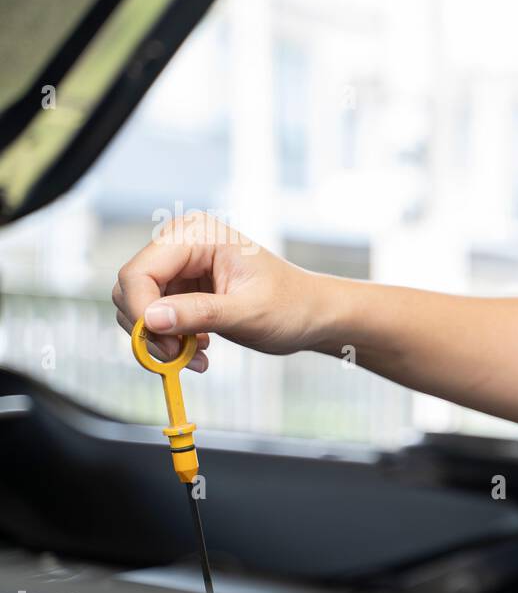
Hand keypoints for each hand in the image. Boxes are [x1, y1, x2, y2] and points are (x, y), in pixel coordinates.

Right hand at [112, 214, 332, 370]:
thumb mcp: (248, 313)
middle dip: (150, 330)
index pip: (139, 272)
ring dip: (160, 340)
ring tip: (197, 358)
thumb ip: (199, 313)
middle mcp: (180, 244)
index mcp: (195, 234)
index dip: (141, 312)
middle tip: (180, 358)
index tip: (163, 347)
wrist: (311, 314)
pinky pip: (154, 318)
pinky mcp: (180, 289)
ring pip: (138, 308)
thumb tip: (151, 318)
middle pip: (131, 289)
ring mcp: (178, 267)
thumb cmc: (291, 305)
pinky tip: (199, 352)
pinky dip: (169, 341)